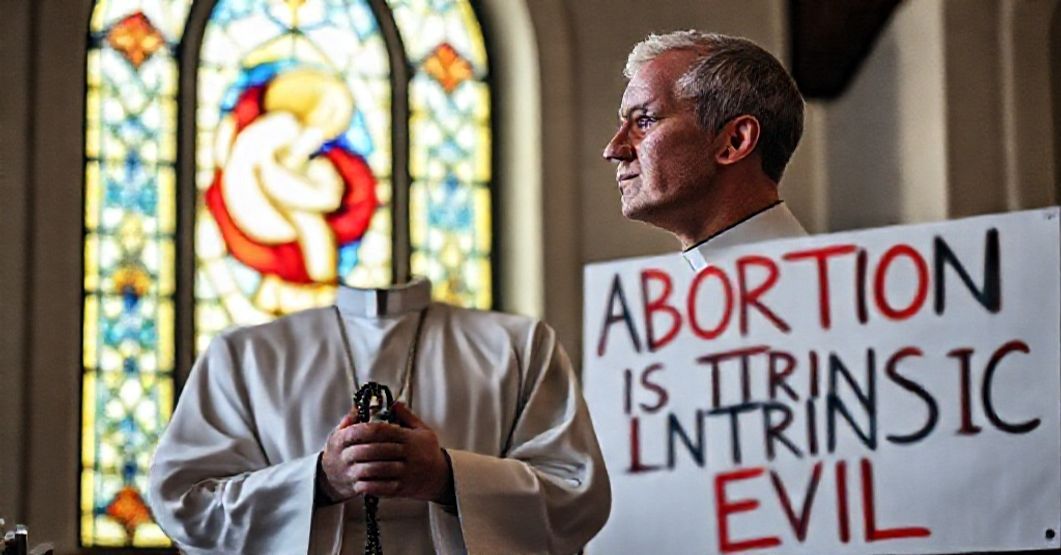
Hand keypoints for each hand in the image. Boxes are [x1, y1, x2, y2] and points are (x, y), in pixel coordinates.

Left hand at [321, 403, 453, 503]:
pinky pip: (383, 487)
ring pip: (380, 469)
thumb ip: (407, 416)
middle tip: (344, 448)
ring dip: (362, 467)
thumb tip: (393, 402)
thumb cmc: (428, 451)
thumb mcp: (422, 430)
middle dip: (359, 449)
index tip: (352, 430)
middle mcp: (409, 455)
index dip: (365, 429)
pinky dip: (370, 485)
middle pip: (378, 450)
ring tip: (348, 465)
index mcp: (411, 439)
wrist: (441, 477)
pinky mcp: (403, 489)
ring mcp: (406, 473)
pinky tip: (359, 482)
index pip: (384, 431)